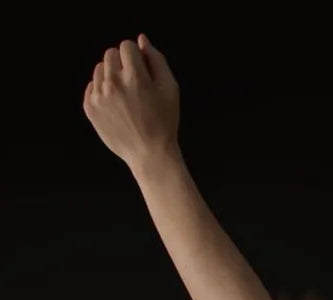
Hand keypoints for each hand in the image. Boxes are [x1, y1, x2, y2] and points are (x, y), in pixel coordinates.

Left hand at [83, 34, 179, 169]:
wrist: (150, 154)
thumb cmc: (164, 122)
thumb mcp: (170, 89)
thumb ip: (157, 60)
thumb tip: (141, 40)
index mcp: (135, 77)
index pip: (127, 46)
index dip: (137, 57)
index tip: (143, 72)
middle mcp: (113, 83)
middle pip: (111, 54)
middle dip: (123, 64)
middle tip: (134, 86)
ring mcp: (99, 95)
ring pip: (100, 69)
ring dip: (112, 77)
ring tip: (126, 97)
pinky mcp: (90, 107)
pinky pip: (92, 86)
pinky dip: (103, 92)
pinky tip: (117, 106)